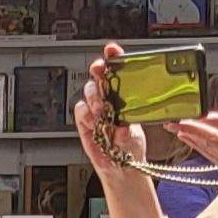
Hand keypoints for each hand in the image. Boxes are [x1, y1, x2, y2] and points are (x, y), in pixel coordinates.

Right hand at [76, 45, 141, 186]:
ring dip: (95, 98)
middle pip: (98, 76)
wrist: (121, 168)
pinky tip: (94, 122)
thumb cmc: (131, 147)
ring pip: (88, 92)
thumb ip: (129, 129)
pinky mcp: (85, 123)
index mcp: (122, 96)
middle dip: (98, 70)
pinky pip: (80, 111)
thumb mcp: (137, 134)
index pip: (116, 71)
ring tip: (103, 110)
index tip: (112, 49)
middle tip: (100, 71)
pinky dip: (86, 115)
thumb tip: (123, 127)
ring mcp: (95, 111)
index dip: (113, 58)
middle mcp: (107, 100)